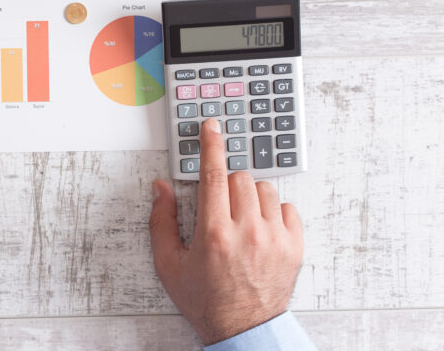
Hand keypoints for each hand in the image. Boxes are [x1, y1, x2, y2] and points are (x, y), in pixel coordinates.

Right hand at [149, 118, 302, 343]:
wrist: (242, 329)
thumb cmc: (204, 298)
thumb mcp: (168, 263)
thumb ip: (161, 220)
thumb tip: (161, 187)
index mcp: (213, 233)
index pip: (214, 175)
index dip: (212, 145)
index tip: (213, 127)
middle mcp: (247, 232)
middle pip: (240, 178)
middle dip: (227, 184)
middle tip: (220, 206)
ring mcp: (274, 239)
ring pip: (265, 189)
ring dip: (251, 196)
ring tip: (241, 219)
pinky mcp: (294, 247)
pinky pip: (289, 207)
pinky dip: (274, 212)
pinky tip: (261, 228)